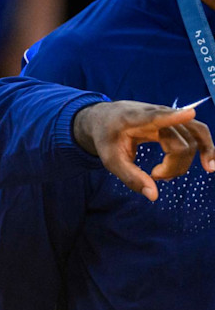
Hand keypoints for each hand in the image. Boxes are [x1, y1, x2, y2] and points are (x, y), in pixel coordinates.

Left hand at [73, 101, 214, 200]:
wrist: (105, 118)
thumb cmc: (107, 138)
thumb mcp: (110, 160)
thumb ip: (130, 177)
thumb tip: (154, 196)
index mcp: (133, 118)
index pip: (156, 116)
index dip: (173, 116)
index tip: (188, 113)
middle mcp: (156, 113)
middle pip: (181, 143)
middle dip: (172, 166)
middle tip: (153, 176)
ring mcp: (169, 115)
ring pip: (194, 138)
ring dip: (187, 161)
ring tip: (169, 176)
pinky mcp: (176, 120)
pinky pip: (198, 132)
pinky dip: (206, 148)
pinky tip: (209, 165)